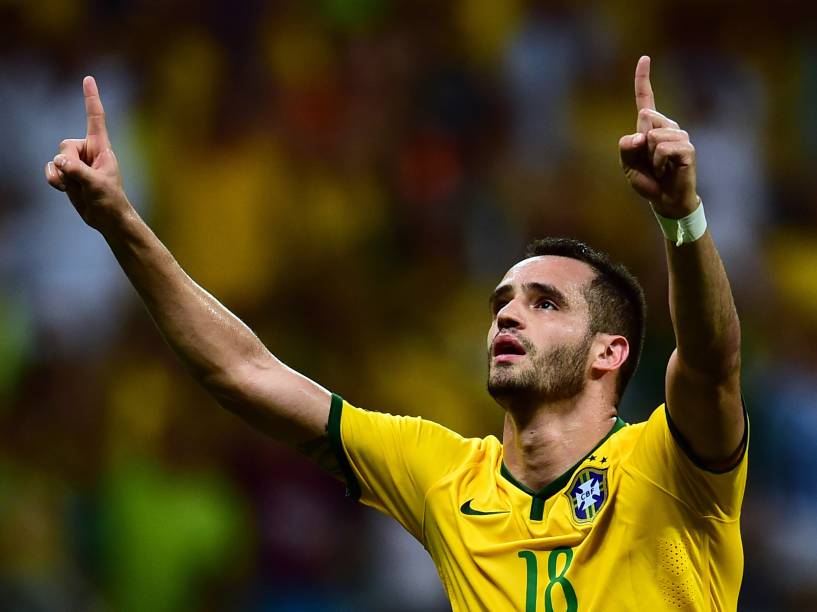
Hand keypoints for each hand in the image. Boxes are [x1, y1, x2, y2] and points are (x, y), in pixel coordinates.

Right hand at [44, 76, 130, 230]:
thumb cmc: (110, 200)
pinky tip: (65, 189)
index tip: (89, 79)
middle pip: (65, 145)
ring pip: (56, 159)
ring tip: (77, 187)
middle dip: (68, 163)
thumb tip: (60, 161)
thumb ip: (78, 171)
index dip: (91, 99)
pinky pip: (52, 169)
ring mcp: (77, 162)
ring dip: (61, 175)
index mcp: (102, 148)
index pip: (95, 119)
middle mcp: (88, 151)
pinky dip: (54, 179)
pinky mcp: (69, 173)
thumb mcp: (97, 185)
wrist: (106, 218)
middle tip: (81, 178)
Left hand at [619, 56, 698, 218]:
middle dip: (639, 145)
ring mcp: (679, 135)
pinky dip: (659, 162)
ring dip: (650, 157)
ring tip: (660, 168)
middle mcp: (667, 126)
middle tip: (650, 162)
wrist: (665, 199)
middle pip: (645, 119)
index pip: (645, 99)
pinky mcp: (687, 148)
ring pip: (653, 136)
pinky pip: (663, 148)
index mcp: (649, 127)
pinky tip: (667, 170)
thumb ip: (626, 147)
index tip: (644, 57)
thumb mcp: (627, 164)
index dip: (643, 78)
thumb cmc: (647, 180)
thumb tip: (642, 134)